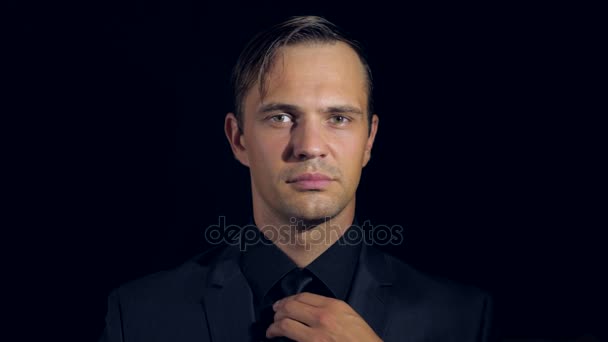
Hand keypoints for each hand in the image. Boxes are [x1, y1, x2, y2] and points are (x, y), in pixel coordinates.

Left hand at [266, 292, 382, 341]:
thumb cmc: (363, 340)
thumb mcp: (349, 315)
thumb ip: (330, 309)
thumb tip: (311, 308)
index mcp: (334, 306)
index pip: (303, 296)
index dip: (289, 298)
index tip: (283, 302)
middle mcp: (323, 317)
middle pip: (291, 307)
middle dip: (278, 310)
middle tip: (274, 314)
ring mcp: (316, 334)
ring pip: (285, 323)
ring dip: (275, 325)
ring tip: (272, 328)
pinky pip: (290, 337)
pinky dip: (280, 335)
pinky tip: (277, 336)